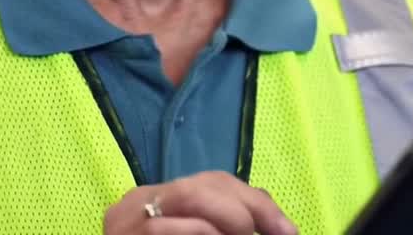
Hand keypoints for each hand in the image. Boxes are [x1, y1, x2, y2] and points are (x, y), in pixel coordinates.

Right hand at [103, 171, 297, 234]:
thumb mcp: (199, 234)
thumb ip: (225, 227)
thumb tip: (278, 227)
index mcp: (155, 201)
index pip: (213, 182)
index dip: (256, 202)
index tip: (289, 231)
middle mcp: (136, 203)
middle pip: (203, 184)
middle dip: (247, 208)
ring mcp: (123, 221)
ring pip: (188, 196)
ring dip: (229, 219)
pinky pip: (161, 227)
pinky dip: (197, 233)